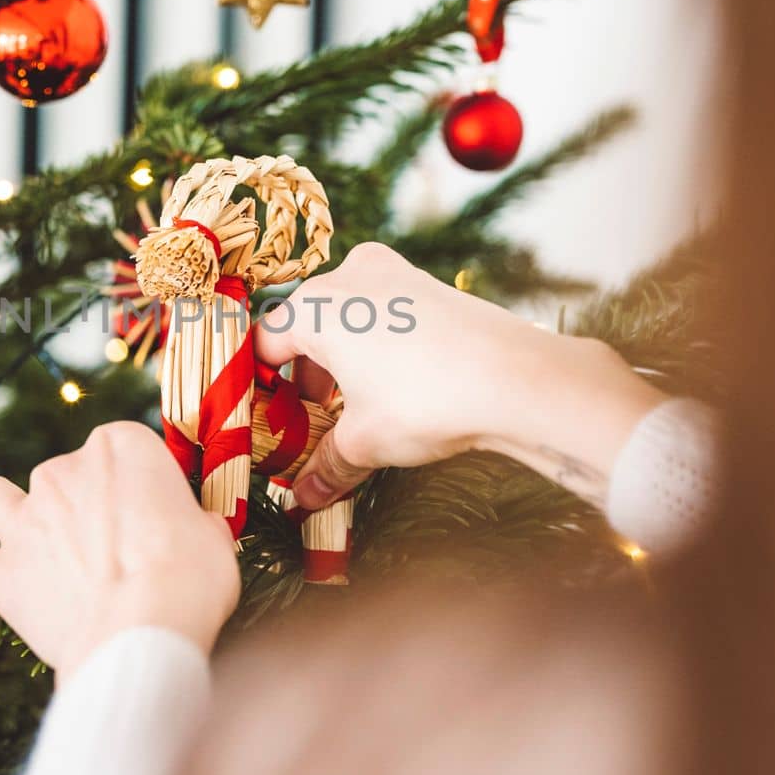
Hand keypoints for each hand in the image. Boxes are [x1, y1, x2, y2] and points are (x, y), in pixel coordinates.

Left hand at [0, 421, 240, 679]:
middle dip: (79, 504)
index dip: (140, 482)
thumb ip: (196, 523)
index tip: (155, 515)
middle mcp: (63, 470)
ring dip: (6, 512)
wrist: (142, 637)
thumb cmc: (190, 582)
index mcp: (120, 447)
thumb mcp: (214, 540)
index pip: (125, 446)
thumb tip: (198, 529)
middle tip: (109, 550)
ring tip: (32, 541)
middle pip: (63, 472)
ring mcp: (24, 519)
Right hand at [257, 242, 664, 509]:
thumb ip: (326, 466)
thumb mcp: (365, 442)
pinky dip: (375, 349)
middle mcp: (348, 276)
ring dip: (341, 366)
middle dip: (303, 381)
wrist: (516, 378)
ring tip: (350, 414)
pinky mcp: (427, 285)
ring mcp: (393, 274)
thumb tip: (303, 499)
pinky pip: (382, 314)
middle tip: (308, 427)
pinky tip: (390, 390)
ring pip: (347, 320)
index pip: (264, 344)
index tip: (266, 423)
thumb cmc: (426, 400)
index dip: (258, 388)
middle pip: (306, 329)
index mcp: (316, 306)